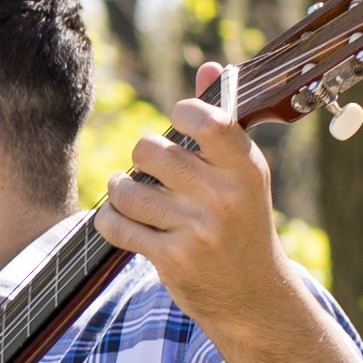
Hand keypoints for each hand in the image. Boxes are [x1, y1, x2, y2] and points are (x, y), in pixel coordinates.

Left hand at [93, 63, 308, 333]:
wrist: (253, 295)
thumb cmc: (242, 222)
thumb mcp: (243, 174)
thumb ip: (222, 122)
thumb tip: (210, 67)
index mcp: (246, 168)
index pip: (208, 120)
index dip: (182, 113)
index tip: (178, 123)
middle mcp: (225, 197)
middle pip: (152, 151)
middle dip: (141, 157)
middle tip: (148, 169)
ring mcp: (198, 230)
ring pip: (127, 189)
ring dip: (119, 190)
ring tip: (129, 193)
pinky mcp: (172, 259)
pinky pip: (117, 226)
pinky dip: (110, 220)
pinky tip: (120, 220)